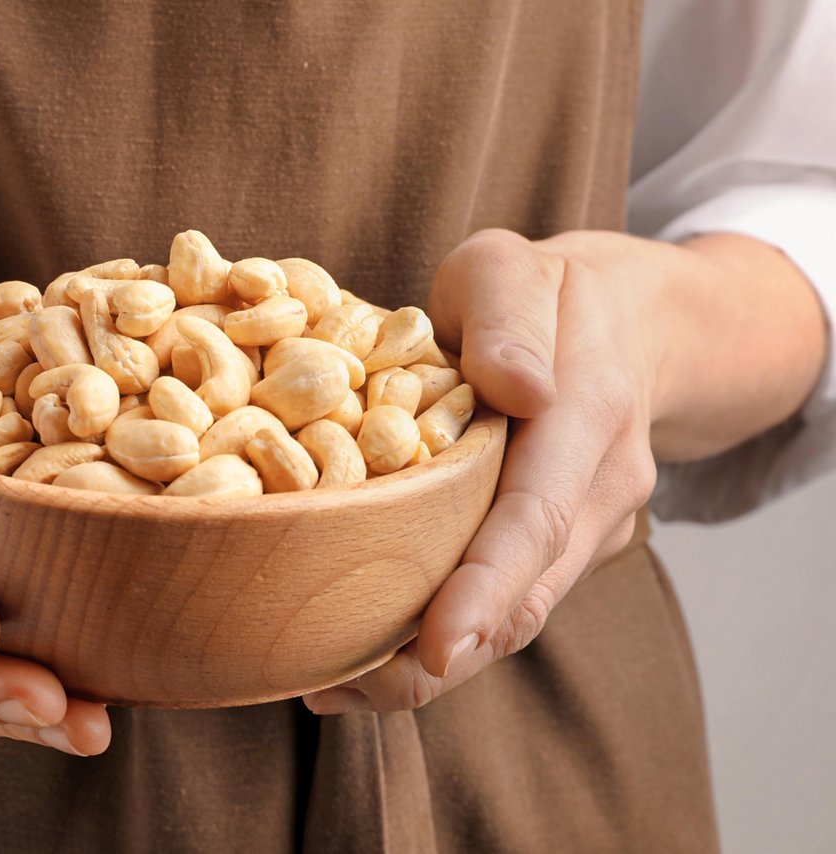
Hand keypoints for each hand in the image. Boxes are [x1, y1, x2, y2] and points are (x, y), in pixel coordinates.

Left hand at [304, 227, 823, 712]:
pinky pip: (506, 600)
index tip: (437, 646)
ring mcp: (587, 528)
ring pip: (516, 615)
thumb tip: (518, 387)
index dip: (488, 588)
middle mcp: (600, 490)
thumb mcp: (514, 268)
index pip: (537, 516)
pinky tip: (363, 655)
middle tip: (343, 691)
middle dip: (442, 659)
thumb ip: (509, 318)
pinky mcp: (559, 546)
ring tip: (332, 689)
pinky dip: (443, 637)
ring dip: (434, 666)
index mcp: (589, 417)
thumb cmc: (548, 292)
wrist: (630, 322)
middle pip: (526, 596)